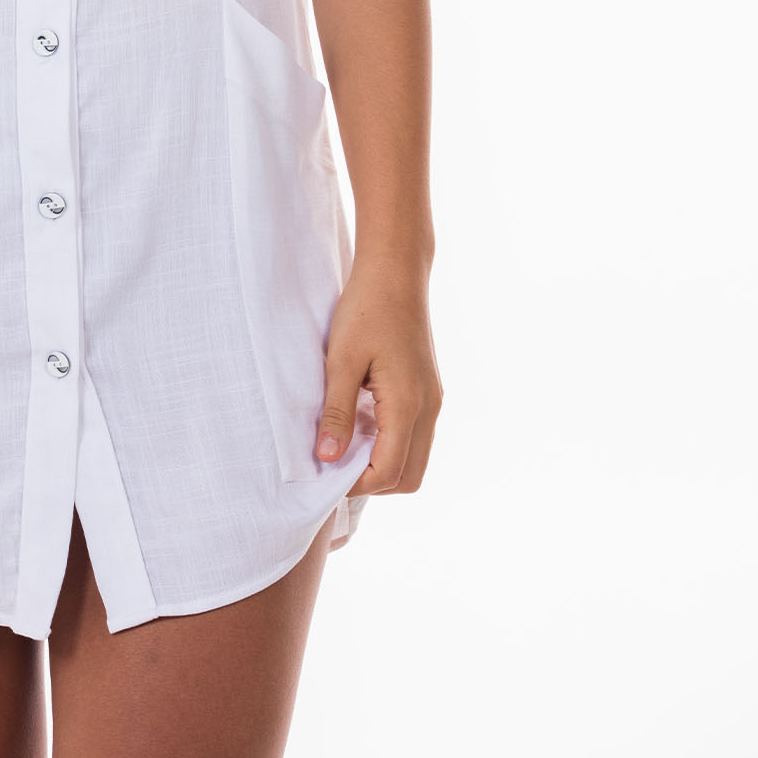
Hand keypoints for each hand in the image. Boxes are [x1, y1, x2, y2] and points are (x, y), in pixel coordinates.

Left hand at [314, 254, 442, 498]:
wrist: (396, 272)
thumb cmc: (366, 309)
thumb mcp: (341, 361)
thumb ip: (337, 412)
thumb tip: (328, 458)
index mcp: (408, 404)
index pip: (390, 472)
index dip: (357, 484)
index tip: (325, 473)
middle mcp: (429, 408)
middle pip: (411, 476)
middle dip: (375, 482)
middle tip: (337, 465)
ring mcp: (433, 400)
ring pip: (416, 457)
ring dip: (383, 463)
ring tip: (346, 442)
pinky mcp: (429, 390)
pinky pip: (415, 435)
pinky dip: (391, 443)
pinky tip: (361, 422)